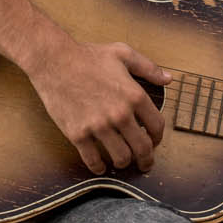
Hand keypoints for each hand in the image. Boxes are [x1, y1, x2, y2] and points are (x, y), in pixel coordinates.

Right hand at [29, 39, 170, 174]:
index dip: (158, 138)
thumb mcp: (123, 54)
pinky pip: (92, 160)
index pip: (156, 126)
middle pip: (142, 148)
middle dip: (147, 159)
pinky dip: (99, 168)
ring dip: (124, 163)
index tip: (154, 142)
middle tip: (145, 164)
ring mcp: (98, 126)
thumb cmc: (88, 55)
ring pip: (120, 157)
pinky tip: (101, 167)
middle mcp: (119, 114)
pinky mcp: (78, 134)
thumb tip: (168, 79)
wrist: (54, 60)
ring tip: (123, 162)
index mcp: (134, 96)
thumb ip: (148, 68)